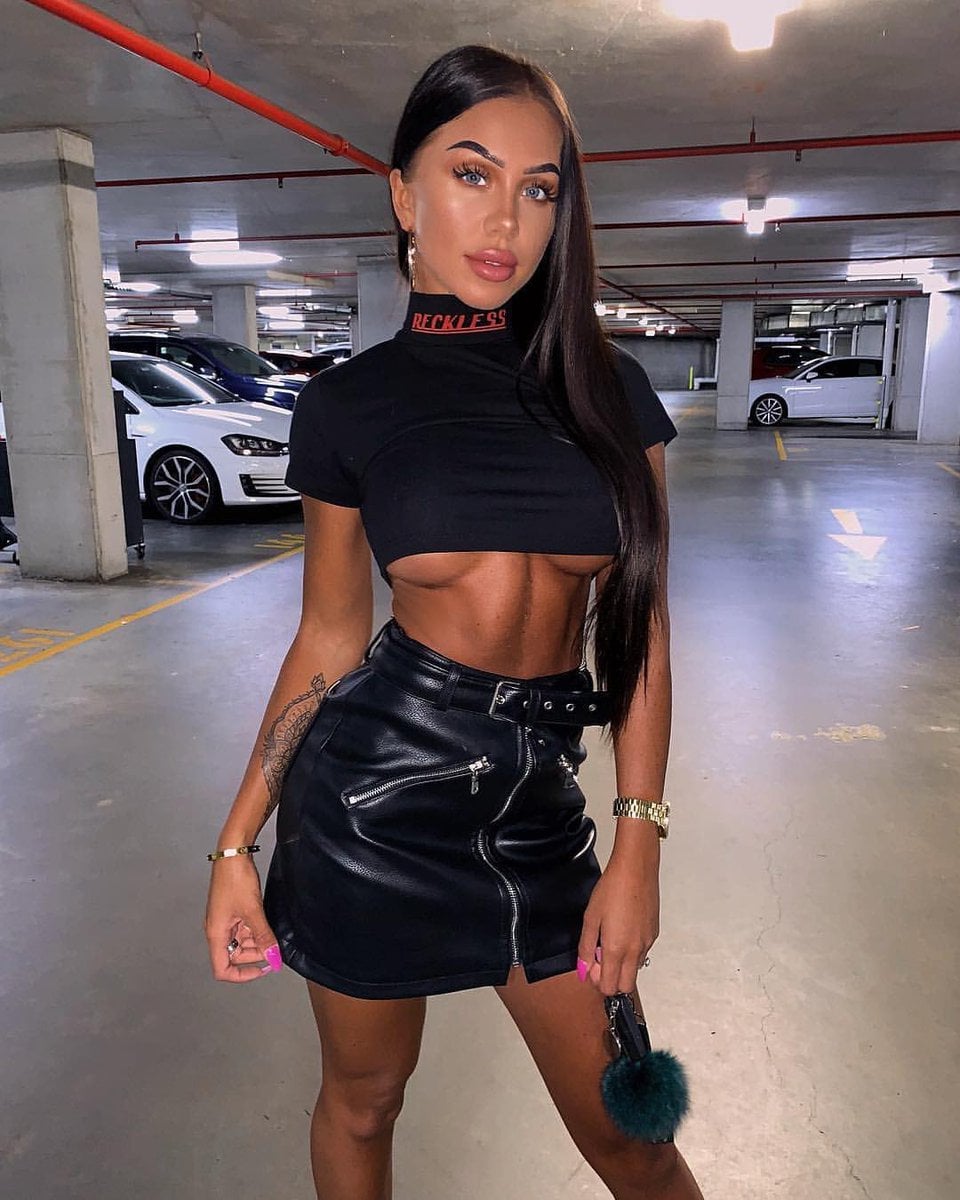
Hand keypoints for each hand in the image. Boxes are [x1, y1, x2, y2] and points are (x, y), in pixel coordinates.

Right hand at [204, 855, 281, 982]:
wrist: (233, 853)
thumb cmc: (236, 880)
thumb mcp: (253, 911)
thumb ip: (263, 937)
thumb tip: (273, 958)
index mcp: (216, 934)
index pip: (222, 969)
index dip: (242, 975)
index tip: (263, 969)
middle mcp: (218, 930)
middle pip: (234, 956)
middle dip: (255, 955)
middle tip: (274, 947)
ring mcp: (225, 920)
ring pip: (241, 941)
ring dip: (257, 941)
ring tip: (272, 933)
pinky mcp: (232, 910)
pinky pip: (244, 928)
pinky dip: (256, 930)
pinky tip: (267, 924)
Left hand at [577, 850, 659, 994]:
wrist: (636, 870)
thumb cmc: (612, 889)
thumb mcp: (591, 918)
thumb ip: (586, 948)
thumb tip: (583, 970)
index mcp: (617, 949)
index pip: (610, 988)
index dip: (597, 981)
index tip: (590, 964)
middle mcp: (635, 951)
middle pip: (625, 986)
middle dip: (611, 979)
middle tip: (600, 957)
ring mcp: (647, 943)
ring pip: (635, 970)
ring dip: (621, 965)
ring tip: (610, 938)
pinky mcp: (654, 934)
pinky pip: (642, 953)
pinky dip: (631, 951)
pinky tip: (622, 929)